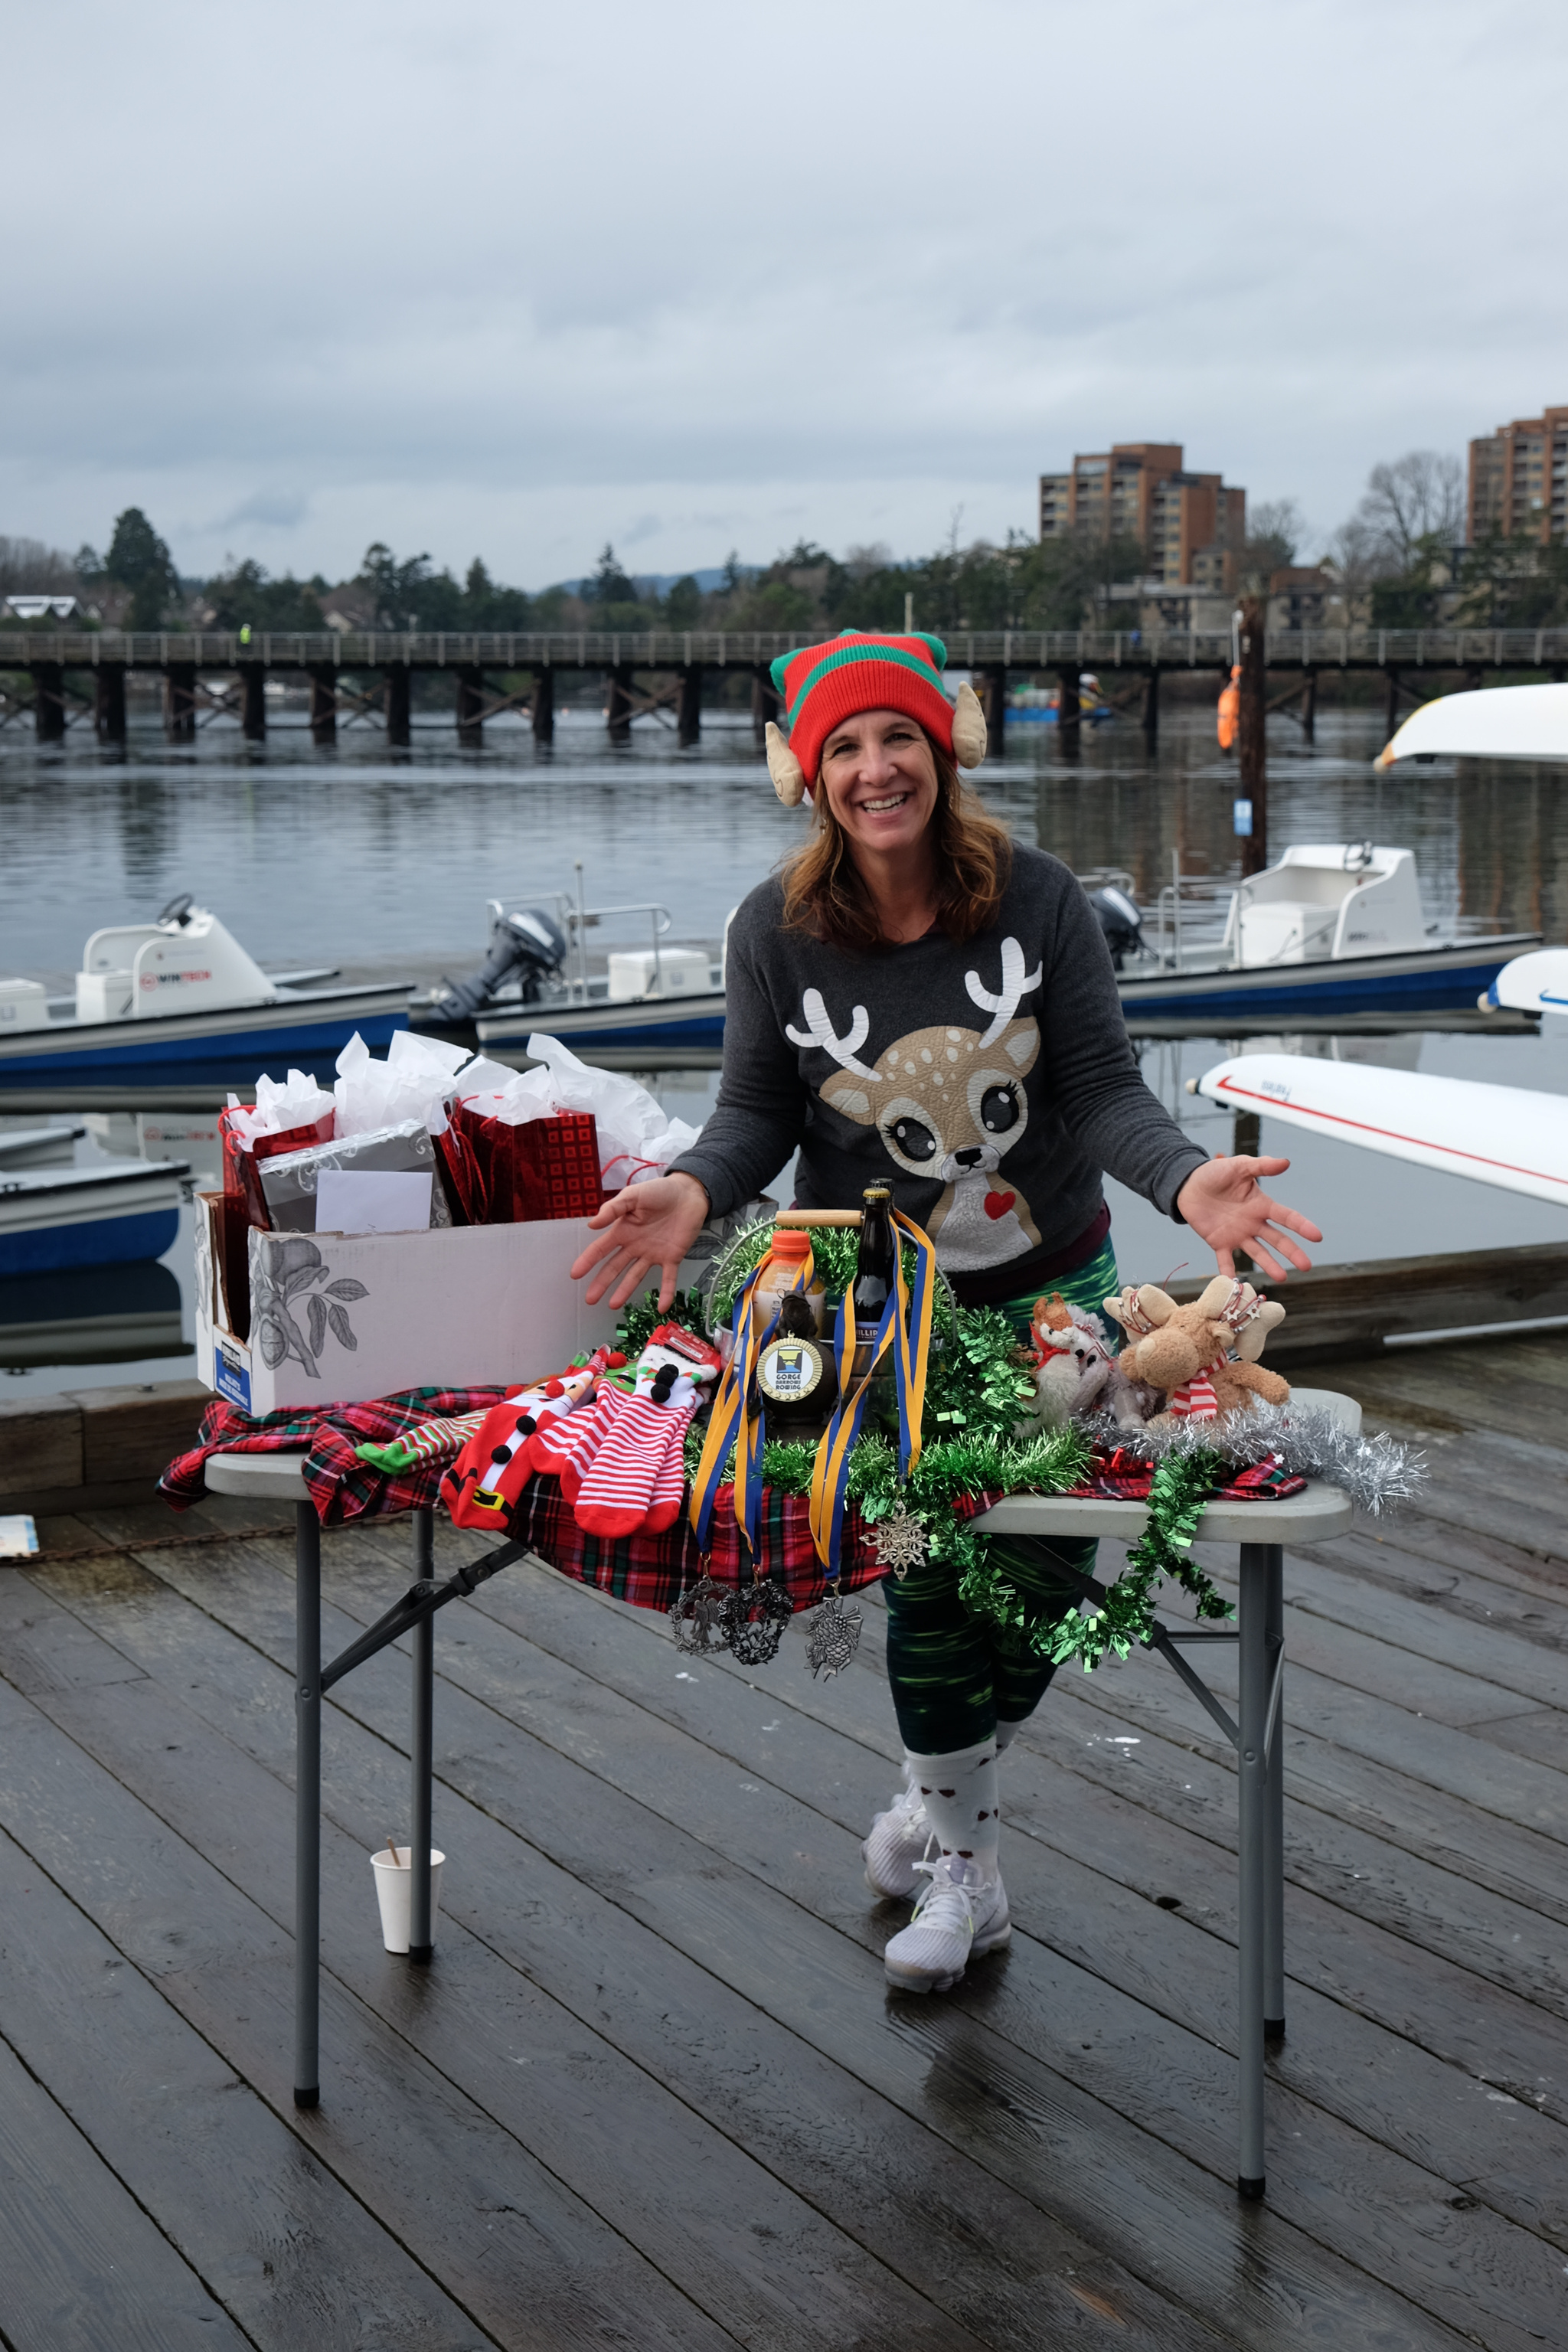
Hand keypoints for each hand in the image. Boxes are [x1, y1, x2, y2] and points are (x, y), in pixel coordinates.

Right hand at [570, 1172, 710, 1310]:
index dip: (588, 1261)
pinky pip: (668, 1278)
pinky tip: (661, 1308)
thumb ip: (613, 1208)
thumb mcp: (633, 1195)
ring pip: (635, 1276)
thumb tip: (591, 1224)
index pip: (601, 1249)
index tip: (575, 1274)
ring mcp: (653, 1254)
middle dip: (602, 1282)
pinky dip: (666, 1293)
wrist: (689, 1192)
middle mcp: (635, 1246)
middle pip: (614, 1267)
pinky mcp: (672, 1257)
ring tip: (613, 1305)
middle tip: (590, 1299)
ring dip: (624, 1290)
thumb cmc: (659, 1191)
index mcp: (623, 1230)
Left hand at [1174, 1153, 1321, 1282]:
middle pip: (1277, 1240)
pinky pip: (1226, 1260)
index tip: (1317, 1236)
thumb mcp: (1239, 1166)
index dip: (1301, 1226)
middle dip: (1292, 1252)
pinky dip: (1229, 1272)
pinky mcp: (1219, 1242)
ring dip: (1269, 1265)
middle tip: (1306, 1266)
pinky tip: (1235, 1284)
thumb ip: (1261, 1166)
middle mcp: (1253, 1223)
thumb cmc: (1216, 1173)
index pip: (1286, 1217)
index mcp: (1261, 1205)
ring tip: (1282, 1278)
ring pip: (1257, 1253)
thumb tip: (1285, 1162)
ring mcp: (1237, 1235)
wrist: (1189, 1184)